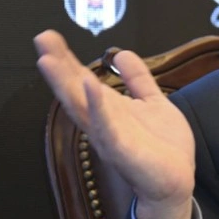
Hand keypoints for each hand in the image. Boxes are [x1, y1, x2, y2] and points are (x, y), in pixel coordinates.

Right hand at [35, 30, 194, 218]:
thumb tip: (121, 53)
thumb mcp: (152, 103)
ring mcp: (110, 136)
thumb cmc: (163, 146)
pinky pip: (107, 127)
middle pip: (75, 90)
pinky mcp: (123, 150)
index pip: (82, 79)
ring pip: (83, 107)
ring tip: (50, 60)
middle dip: (58, 66)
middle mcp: (103, 122)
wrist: (176, 180)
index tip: (49, 37)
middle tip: (42, 40)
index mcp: (110, 109)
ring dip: (66, 84)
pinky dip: (98, 107)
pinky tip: (91, 87)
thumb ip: (137, 79)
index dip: (66, 58)